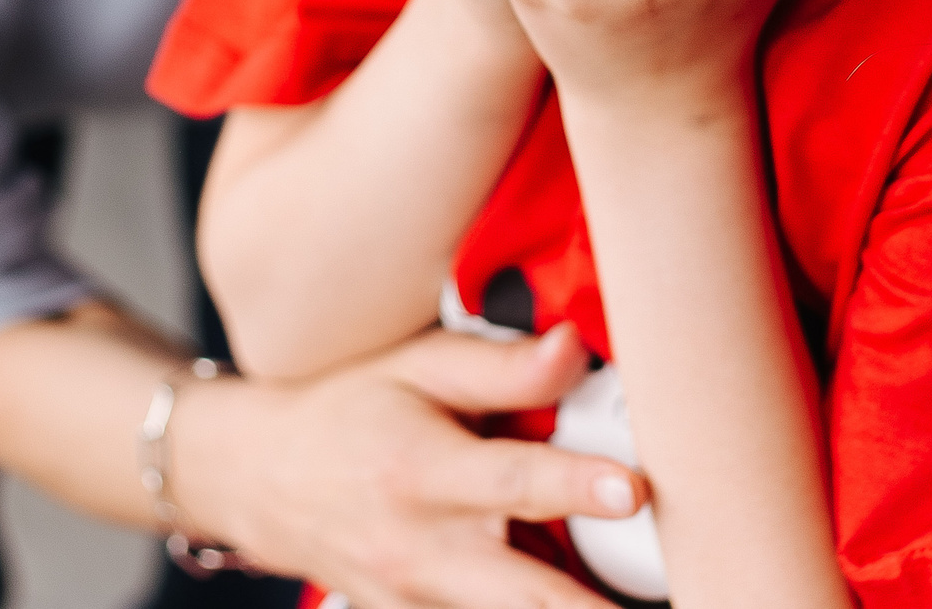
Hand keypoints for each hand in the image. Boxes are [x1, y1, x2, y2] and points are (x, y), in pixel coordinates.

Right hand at [168, 326, 647, 608]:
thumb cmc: (351, 410)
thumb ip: (501, 367)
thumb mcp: (416, 367)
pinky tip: (565, 597)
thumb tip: (576, 347)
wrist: (260, 478)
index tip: (631, 490)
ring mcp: (412, 600)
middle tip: (671, 597)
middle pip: (521, 597)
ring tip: (634, 602)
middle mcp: (418, 549)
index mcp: (421, 471)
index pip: (511, 481)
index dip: (575, 486)